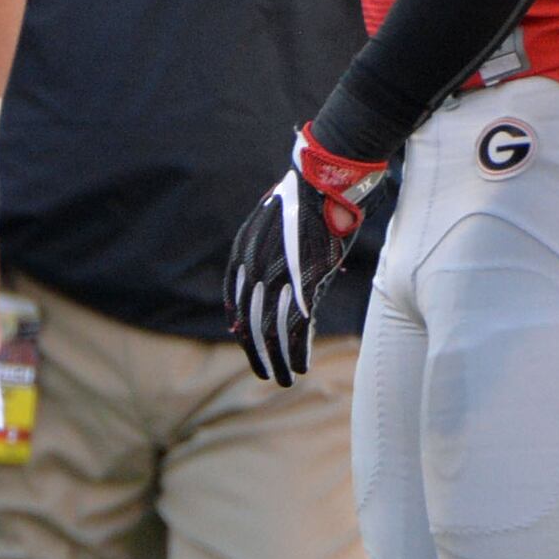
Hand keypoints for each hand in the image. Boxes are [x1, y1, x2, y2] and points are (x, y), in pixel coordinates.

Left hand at [224, 126, 385, 385]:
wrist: (323, 178)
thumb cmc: (305, 198)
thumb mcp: (275, 222)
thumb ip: (266, 249)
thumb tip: (264, 271)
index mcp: (244, 253)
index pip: (235, 301)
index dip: (241, 326)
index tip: (248, 343)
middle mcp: (254, 269)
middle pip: (249, 322)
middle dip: (257, 353)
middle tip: (266, 374)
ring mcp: (279, 276)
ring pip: (270, 331)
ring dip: (277, 360)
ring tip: (284, 380)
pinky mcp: (306, 283)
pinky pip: (296, 327)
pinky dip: (297, 351)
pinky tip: (300, 367)